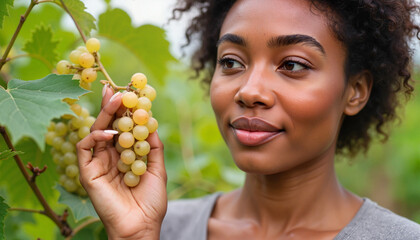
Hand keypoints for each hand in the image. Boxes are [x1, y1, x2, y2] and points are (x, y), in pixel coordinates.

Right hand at [76, 86, 166, 238]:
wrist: (141, 225)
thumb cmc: (150, 202)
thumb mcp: (157, 169)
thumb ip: (153, 146)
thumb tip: (152, 122)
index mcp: (124, 155)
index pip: (122, 128)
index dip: (124, 111)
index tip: (131, 93)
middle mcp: (109, 157)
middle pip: (107, 126)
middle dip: (111, 107)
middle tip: (117, 89)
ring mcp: (97, 164)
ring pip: (95, 132)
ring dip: (104, 115)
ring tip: (116, 100)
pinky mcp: (87, 173)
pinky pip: (84, 149)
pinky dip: (95, 137)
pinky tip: (109, 132)